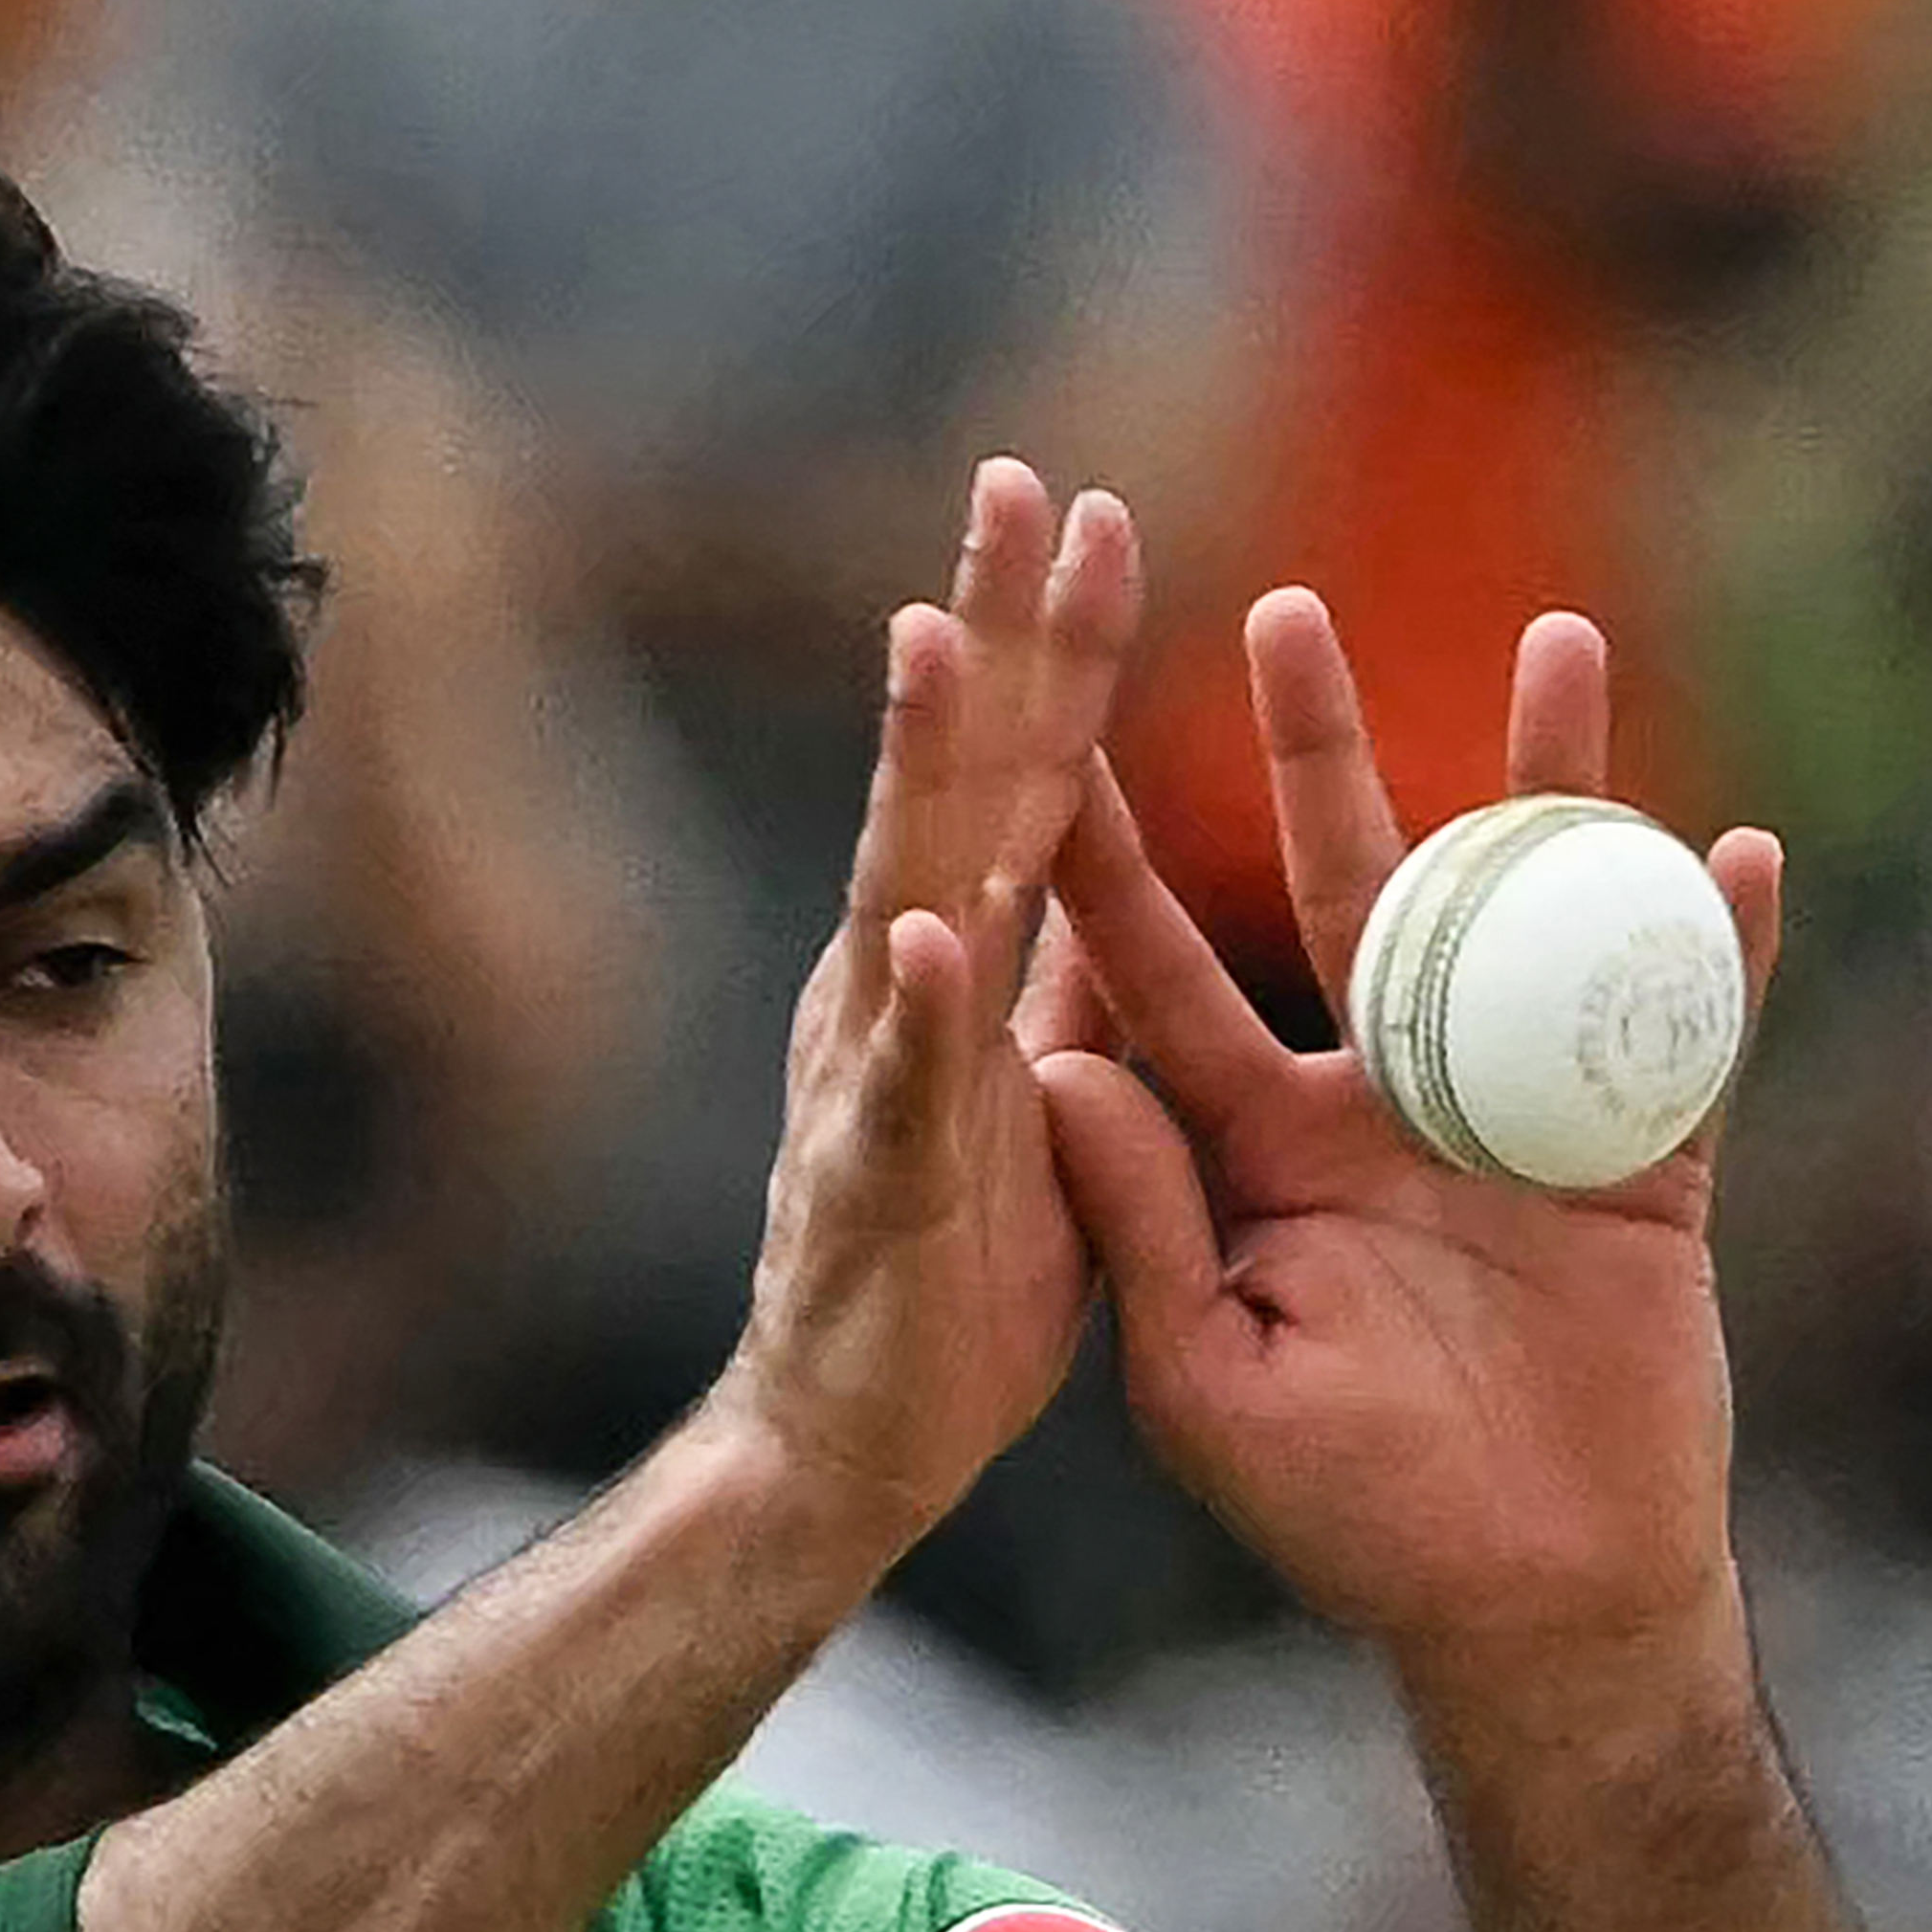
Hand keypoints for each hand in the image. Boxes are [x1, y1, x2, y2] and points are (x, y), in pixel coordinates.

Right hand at [707, 459, 1142, 1557]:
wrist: (842, 1448)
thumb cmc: (944, 1283)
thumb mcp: (1041, 1102)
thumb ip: (1057, 986)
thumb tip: (1086, 869)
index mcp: (956, 969)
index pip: (1020, 776)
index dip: (1053, 645)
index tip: (1089, 505)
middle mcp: (899, 992)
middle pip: (958, 785)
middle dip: (989, 632)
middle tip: (1020, 483)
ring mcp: (877, 1079)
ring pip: (906, 894)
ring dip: (917, 768)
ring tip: (935, 640)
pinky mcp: (879, 1188)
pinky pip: (904, 1092)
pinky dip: (915, 1011)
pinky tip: (927, 932)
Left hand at [1028, 594, 1781, 1696]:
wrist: (1526, 1607)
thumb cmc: (1349, 1519)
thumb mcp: (1208, 1381)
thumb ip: (1141, 1225)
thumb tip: (1052, 1070)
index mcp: (1257, 1149)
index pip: (1163, 979)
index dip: (1112, 865)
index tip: (1054, 740)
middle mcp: (1380, 1100)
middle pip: (1347, 888)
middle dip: (1320, 749)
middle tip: (1283, 609)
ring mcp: (1517, 1117)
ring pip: (1530, 913)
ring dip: (1548, 783)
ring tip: (1559, 639)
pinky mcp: (1642, 1166)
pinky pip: (1686, 1036)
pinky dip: (1717, 953)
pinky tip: (1737, 850)